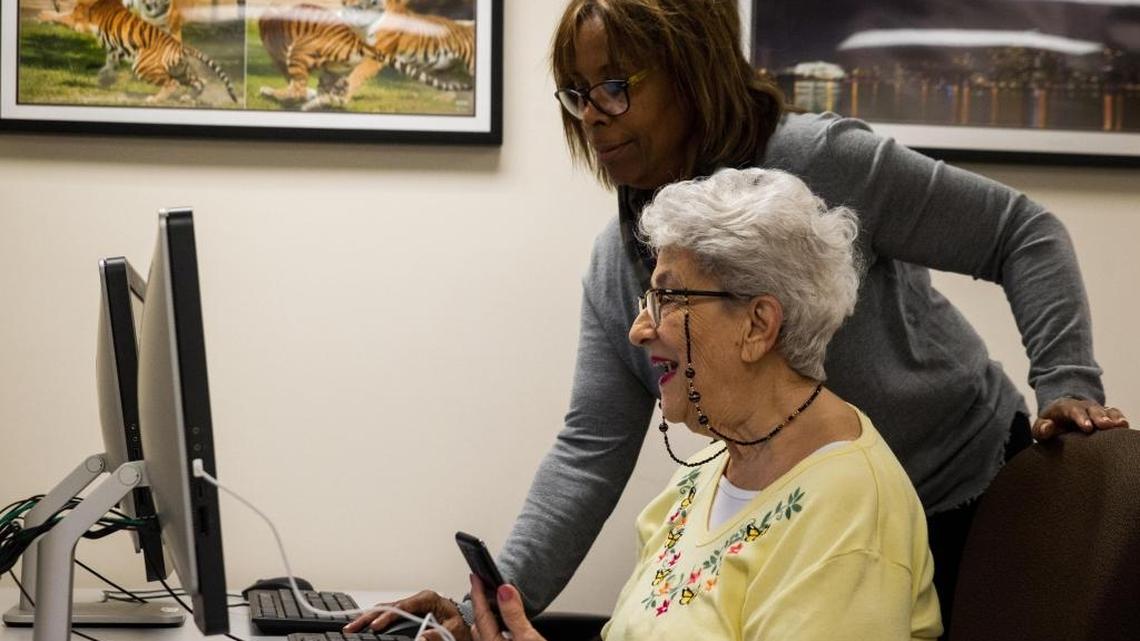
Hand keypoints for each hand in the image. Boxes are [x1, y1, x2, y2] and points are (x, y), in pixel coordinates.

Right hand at [344, 590, 470, 640]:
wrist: (464, 633)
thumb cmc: (460, 630)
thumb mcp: (455, 632)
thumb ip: (439, 634)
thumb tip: (422, 636)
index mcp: (432, 599)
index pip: (408, 605)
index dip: (390, 615)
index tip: (377, 625)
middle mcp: (420, 600)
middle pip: (391, 606)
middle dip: (371, 616)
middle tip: (356, 626)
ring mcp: (412, 607)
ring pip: (386, 609)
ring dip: (368, 618)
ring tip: (352, 626)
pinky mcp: (408, 615)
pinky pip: (387, 615)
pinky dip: (373, 620)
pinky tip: (361, 624)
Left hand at [469, 576, 544, 640]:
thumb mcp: (528, 638)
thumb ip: (514, 615)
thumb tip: (505, 591)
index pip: (480, 614)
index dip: (477, 593)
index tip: (475, 576)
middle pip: (479, 623)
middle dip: (479, 604)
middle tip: (481, 585)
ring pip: (485, 631)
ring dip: (487, 615)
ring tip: (492, 600)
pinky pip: (493, 636)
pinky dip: (496, 624)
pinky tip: (505, 622)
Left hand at [1033, 398, 1128, 439]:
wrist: (1059, 417)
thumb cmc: (1050, 425)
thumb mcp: (1040, 429)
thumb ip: (1040, 429)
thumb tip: (1047, 426)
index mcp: (1063, 408)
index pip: (1072, 410)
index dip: (1080, 418)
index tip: (1087, 427)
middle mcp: (1080, 406)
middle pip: (1090, 409)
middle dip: (1098, 416)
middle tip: (1105, 425)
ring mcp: (1093, 410)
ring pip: (1103, 410)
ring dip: (1111, 417)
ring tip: (1118, 425)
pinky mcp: (1103, 414)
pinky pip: (1113, 412)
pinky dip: (1118, 417)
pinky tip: (1123, 424)